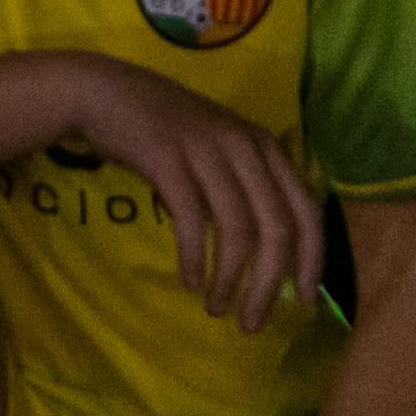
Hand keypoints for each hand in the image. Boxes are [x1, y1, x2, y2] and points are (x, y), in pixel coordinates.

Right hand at [66, 60, 318, 332]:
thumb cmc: (167, 129)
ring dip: (230, 279)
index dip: (311, 261)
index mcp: (265, 147)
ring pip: (238, 229)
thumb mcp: (220, 150)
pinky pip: (191, 218)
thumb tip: (276, 259)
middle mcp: (244, 146)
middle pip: (276, 228)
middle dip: (270, 284)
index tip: (304, 304)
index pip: (307, 211)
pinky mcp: (167, 158)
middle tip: (252, 323)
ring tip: (217, 308)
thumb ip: (249, 188)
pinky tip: (190, 280)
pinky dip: (194, 257)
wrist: (105, 92)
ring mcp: (206, 150)